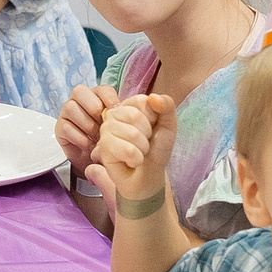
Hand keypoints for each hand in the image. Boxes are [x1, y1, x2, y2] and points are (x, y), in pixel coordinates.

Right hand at [55, 84, 120, 170]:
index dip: (110, 99)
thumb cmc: (108, 140)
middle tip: (103, 124)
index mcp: (97, 96)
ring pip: (71, 108)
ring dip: (88, 125)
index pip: (102, 89)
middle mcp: (78, 100)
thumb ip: (121, 116)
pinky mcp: (59, 128)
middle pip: (80, 92)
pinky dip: (81, 138)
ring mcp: (66, 113)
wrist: (96, 161)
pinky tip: (90, 146)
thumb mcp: (118, 127)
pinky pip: (67, 128)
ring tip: (98, 138)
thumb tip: (126, 109)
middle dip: (94, 108)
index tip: (116, 112)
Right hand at [83, 94, 176, 212]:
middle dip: (147, 135)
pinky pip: (126, 149)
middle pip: (134, 116)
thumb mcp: (168, 126)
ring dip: (142, 149)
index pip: (142, 101)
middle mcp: (115, 114)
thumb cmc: (156, 150)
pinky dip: (135, 158)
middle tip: (144, 143)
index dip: (153, 118)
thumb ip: (166, 106)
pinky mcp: (103, 146)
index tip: (152, 128)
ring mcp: (106, 129)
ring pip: (132, 134)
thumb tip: (154, 97)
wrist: (148, 175)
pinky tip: (131, 161)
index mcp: (130, 105)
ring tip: (138, 152)